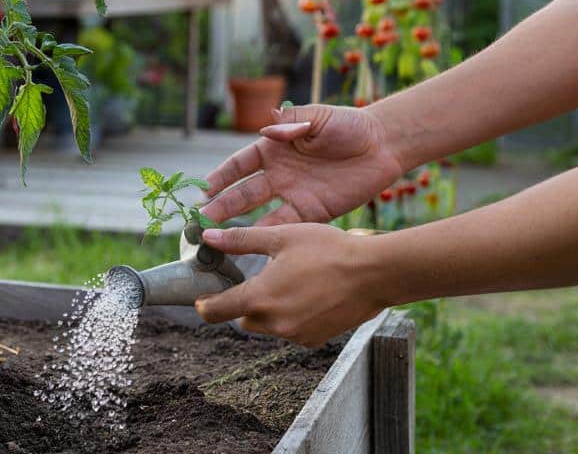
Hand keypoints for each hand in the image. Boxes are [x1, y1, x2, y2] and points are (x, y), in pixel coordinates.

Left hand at [194, 225, 386, 346]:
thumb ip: (240, 240)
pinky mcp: (315, 340)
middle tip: (255, 280)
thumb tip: (209, 236)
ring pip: (268, 326)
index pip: (216, 311)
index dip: (204, 305)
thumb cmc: (329, 250)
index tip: (201, 298)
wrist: (375, 274)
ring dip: (269, 310)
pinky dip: (291, 316)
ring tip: (288, 282)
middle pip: (243, 319)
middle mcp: (275, 323)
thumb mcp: (281, 237)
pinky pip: (291, 330)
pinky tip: (307, 294)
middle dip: (243, 303)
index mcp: (260, 298)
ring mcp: (296, 335)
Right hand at [203, 104, 403, 225]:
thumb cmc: (350, 125)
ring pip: (260, 213)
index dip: (221, 176)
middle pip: (244, 192)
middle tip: (202, 220)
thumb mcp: (319, 117)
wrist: (384, 145)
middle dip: (222, 206)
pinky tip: (254, 245)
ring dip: (239, 225)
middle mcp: (279, 174)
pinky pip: (288, 225)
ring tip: (217, 237)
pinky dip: (271, 235)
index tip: (204, 189)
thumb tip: (267, 127)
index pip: (240, 164)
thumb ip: (293, 122)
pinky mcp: (314, 212)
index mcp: (275, 148)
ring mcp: (294, 194)